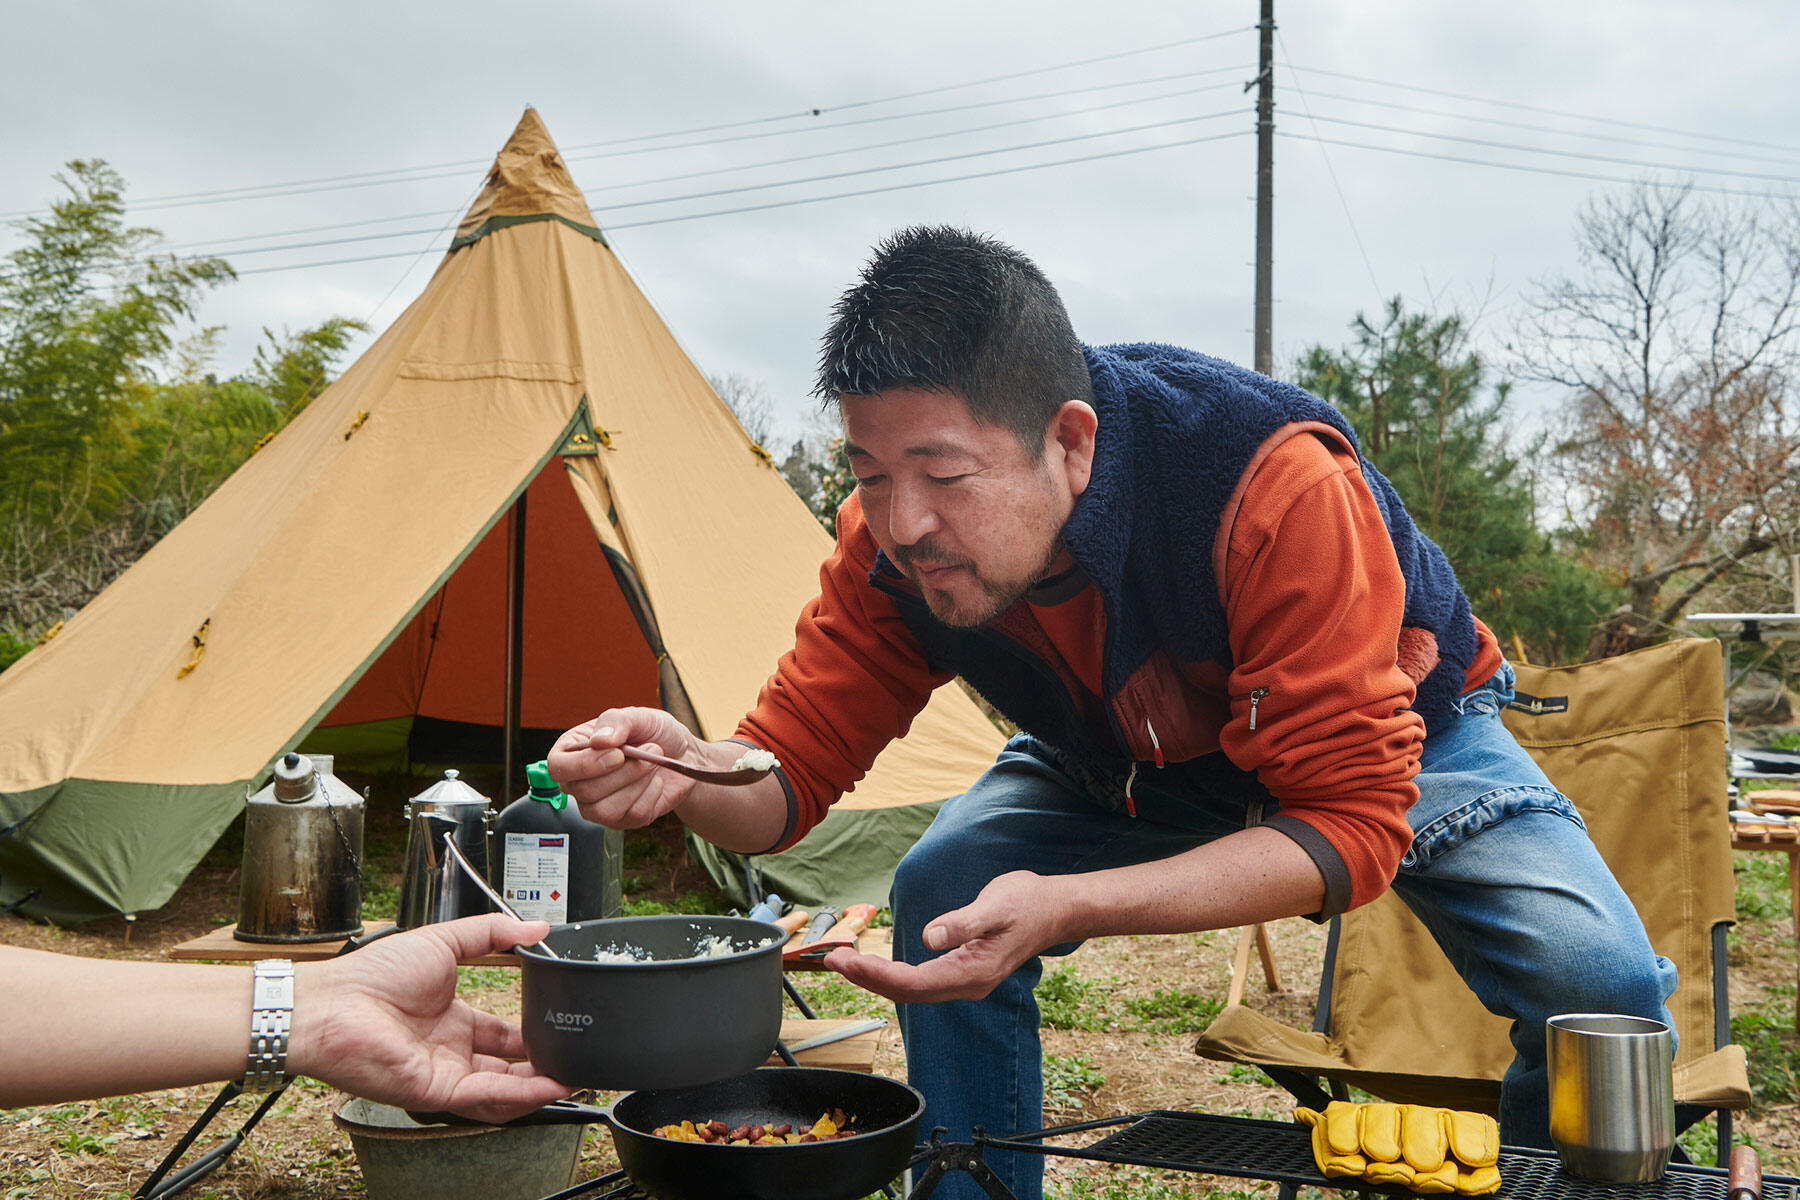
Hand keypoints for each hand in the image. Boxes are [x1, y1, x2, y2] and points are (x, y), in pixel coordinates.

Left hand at [293, 915, 571, 1123]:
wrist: (333, 1004)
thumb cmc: (372, 974)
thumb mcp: (444, 940)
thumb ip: (493, 932)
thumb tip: (538, 926)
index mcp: (451, 1019)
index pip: (501, 1034)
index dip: (532, 1035)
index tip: (560, 1026)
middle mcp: (449, 1050)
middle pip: (508, 1066)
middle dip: (544, 1065)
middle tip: (576, 1058)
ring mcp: (444, 1073)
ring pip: (503, 1088)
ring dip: (540, 1085)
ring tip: (574, 1077)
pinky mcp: (437, 1091)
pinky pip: (487, 1097)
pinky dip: (521, 1093)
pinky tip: (549, 1085)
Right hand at [546, 708, 700, 828]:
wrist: (682, 754)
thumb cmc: (653, 732)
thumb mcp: (638, 716)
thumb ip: (616, 722)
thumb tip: (599, 741)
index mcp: (572, 752)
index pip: (557, 768)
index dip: (585, 764)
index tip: (618, 754)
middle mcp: (579, 782)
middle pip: (584, 792)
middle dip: (625, 772)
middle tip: (652, 749)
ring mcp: (598, 805)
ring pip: (605, 810)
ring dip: (638, 783)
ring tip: (654, 763)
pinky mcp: (622, 821)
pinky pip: (633, 816)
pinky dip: (651, 795)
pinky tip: (655, 781)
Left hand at [825, 871, 1065, 1003]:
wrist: (1055, 909)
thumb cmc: (1028, 902)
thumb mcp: (996, 905)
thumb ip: (963, 923)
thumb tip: (929, 936)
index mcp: (972, 972)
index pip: (913, 982)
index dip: (876, 974)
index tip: (845, 960)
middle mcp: (966, 984)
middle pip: (907, 991)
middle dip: (866, 978)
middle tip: (831, 959)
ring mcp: (965, 981)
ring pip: (912, 989)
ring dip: (875, 977)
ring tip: (844, 962)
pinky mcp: (963, 972)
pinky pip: (921, 982)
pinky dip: (893, 974)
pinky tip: (876, 965)